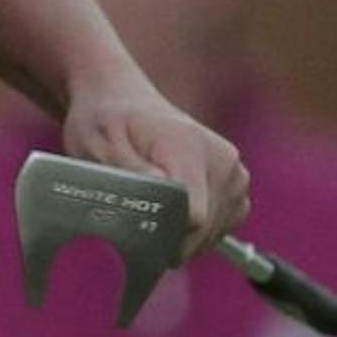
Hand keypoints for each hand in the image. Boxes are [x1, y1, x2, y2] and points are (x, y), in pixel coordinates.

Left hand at [61, 79, 249, 257]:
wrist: (122, 98)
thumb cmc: (104, 121)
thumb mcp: (99, 143)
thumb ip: (130, 170)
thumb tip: (163, 191)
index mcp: (189, 147)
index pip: (194, 216)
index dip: (164, 235)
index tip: (136, 232)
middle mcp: (221, 159)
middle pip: (203, 229)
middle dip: (168, 238)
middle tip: (133, 222)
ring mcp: (234, 171)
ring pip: (214, 231)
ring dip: (182, 235)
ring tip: (150, 208)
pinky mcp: (237, 182)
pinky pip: (223, 224)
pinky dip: (198, 230)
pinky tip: (171, 210)